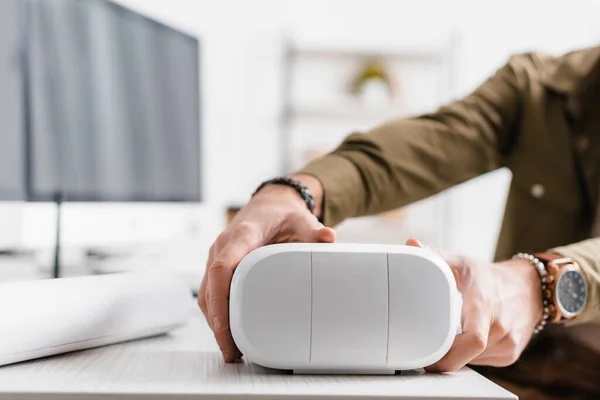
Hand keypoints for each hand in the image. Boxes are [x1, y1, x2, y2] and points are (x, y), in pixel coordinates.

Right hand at [198, 175, 335, 362]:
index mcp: (242, 235)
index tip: (224, 326)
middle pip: (210, 287)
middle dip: (217, 321)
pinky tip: (227, 332)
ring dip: (214, 321)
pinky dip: (215, 312)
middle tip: (231, 351)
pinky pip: (210, 291)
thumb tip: (328, 239)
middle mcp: (223, 245)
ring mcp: (218, 255)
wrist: (270, 205)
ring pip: (206, 292)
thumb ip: (314, 231)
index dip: (219, 299)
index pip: (222, 268)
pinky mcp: (218, 265)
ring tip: (231, 350)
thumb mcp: (302, 220)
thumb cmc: (284, 215)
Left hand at [406, 238, 542, 371]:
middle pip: (468, 354)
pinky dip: (469, 356)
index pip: (473, 339)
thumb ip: (435, 255)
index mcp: (485, 305)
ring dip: (457, 355)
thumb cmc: (491, 277)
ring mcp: (508, 344)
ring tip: (445, 340)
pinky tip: (463, 342)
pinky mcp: (510, 355)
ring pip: (473, 360)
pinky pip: (482, 362)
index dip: (449, 354)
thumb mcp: (463, 262)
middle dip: (445, 356)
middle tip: (425, 351)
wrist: (530, 288)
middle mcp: (500, 327)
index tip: (428, 356)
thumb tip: (411, 244)